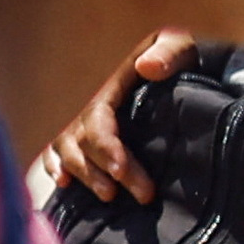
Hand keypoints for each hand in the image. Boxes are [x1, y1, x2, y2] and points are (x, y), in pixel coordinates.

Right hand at [47, 31, 204, 204]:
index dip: (105, 146)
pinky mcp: (89, 139)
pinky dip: (54, 165)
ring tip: (109, 196)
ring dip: (84, 174)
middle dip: (103, 170)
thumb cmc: (186, 61)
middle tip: (141, 194)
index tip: (120, 171)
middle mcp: (97, 107)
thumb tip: (146, 67)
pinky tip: (63, 183)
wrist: (190, 72)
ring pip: (69, 150)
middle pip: (85, 140)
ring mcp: (88, 123)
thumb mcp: (183, 47)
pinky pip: (57, 151)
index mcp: (116, 88)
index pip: (99, 118)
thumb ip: (170, 52)